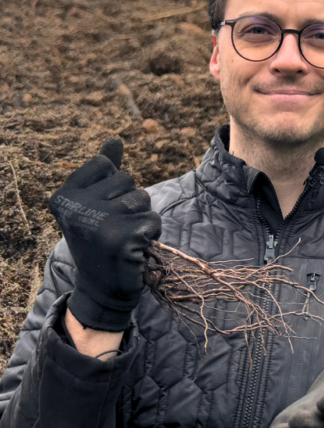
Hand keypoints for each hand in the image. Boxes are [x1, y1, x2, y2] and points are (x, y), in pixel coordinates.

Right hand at [49, 137, 160, 331]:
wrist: (103, 288)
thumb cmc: (101, 240)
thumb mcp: (95, 202)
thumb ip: (104, 171)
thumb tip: (114, 139)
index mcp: (63, 196)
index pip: (106, 165)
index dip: (113, 185)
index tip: (100, 211)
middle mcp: (76, 208)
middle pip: (128, 180)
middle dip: (130, 202)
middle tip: (114, 229)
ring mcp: (99, 223)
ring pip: (143, 199)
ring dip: (142, 217)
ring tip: (125, 237)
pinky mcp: (124, 238)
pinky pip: (154, 219)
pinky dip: (152, 233)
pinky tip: (135, 249)